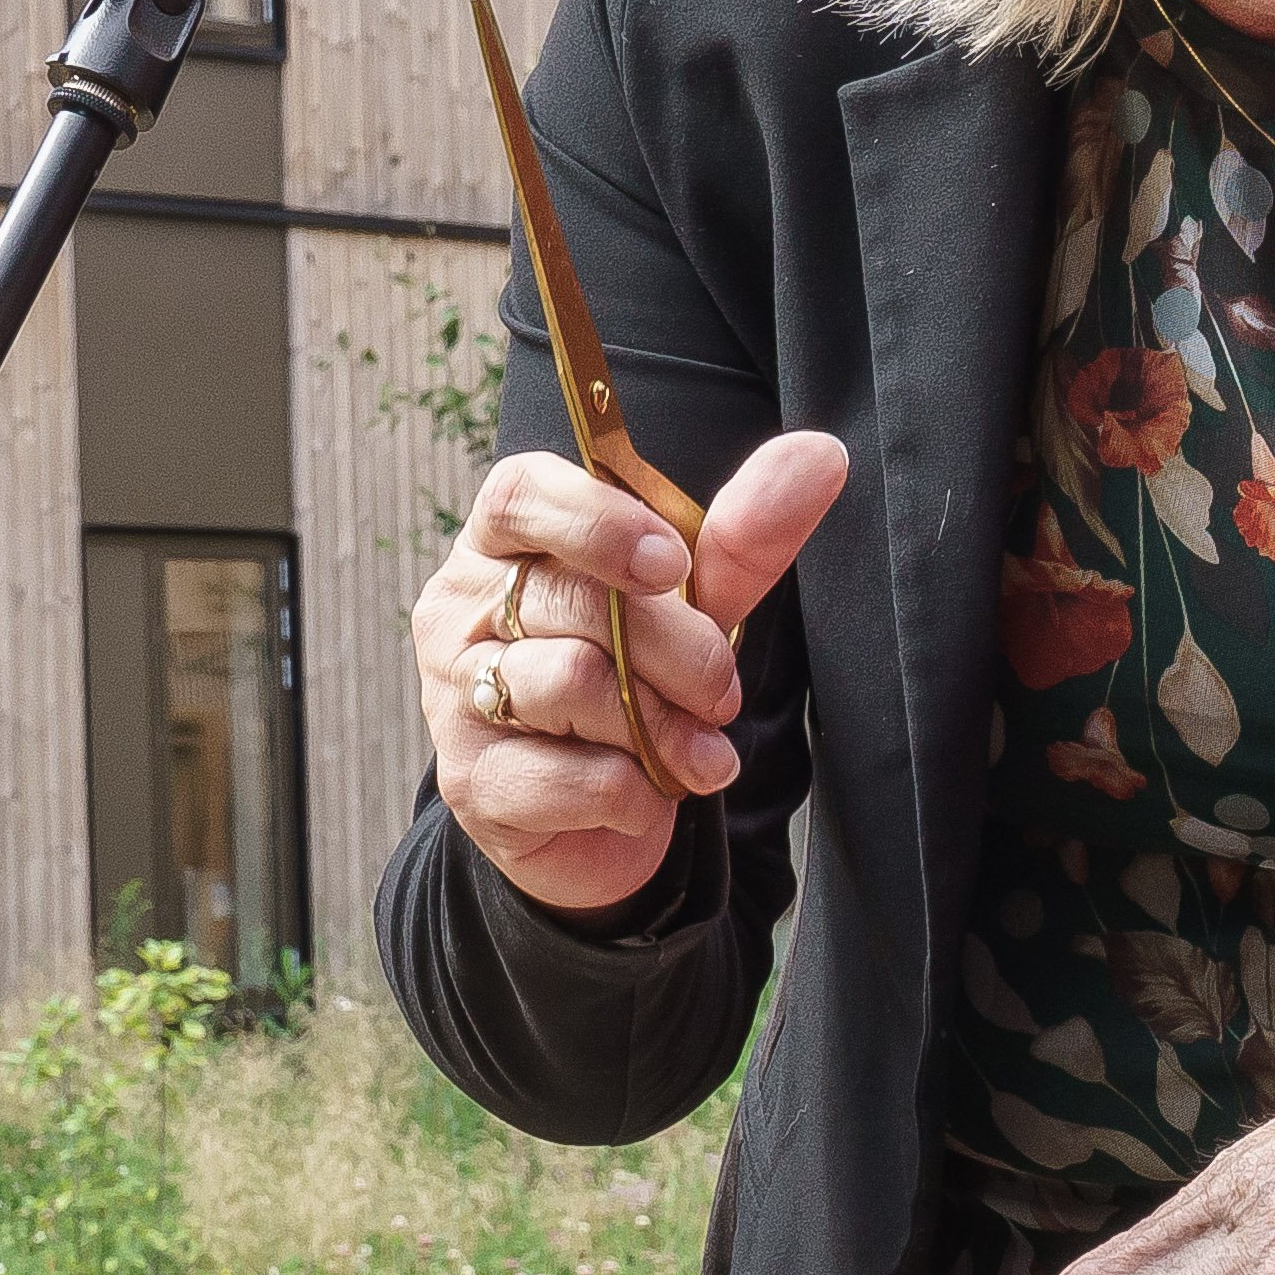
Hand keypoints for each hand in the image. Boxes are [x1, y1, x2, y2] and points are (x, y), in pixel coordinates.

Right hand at [414, 433, 850, 912]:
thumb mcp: (694, 607)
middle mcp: (460, 612)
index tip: (674, 564)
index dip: (599, 521)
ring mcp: (454, 698)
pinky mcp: (471, 784)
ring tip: (694, 751)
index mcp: (504, 546)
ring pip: (567, 684)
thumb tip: (819, 456)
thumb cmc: (636, 684)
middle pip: (570, 600)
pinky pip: (565, 777)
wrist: (600, 818)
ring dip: (658, 725)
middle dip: (676, 649)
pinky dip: (630, 791)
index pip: (520, 495)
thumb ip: (744, 537)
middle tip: (721, 691)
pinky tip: (646, 792)